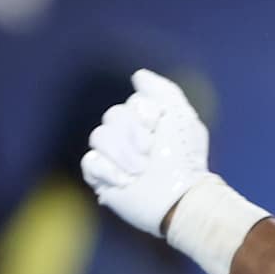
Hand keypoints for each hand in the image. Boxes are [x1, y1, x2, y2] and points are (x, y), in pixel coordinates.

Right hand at [81, 69, 210, 235]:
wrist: (178, 198)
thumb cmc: (184, 159)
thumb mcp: (182, 118)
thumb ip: (163, 91)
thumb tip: (138, 76)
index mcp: (149, 123)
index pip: (132, 104)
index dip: (142, 113)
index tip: (157, 127)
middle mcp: (130, 137)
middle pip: (113, 116)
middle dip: (133, 135)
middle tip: (149, 154)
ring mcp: (115, 157)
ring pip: (99, 136)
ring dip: (122, 153)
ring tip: (139, 171)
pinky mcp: (102, 177)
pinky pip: (90, 161)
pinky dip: (107, 170)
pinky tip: (124, 182)